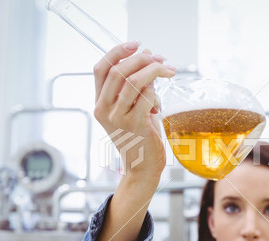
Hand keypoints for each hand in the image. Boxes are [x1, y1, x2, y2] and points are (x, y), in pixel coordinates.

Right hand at [93, 41, 175, 178]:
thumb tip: (148, 60)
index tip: (137, 44)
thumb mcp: (132, 110)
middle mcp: (103, 109)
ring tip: (168, 70)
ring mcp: (117, 117)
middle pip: (118, 71)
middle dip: (142, 59)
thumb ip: (135, 88)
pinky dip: (156, 95)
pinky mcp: (134, 124)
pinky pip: (146, 97)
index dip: (117, 52)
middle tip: (160, 58)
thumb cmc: (140, 138)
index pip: (101, 68)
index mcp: (100, 103)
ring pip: (133, 81)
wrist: (142, 168)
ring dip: (154, 71)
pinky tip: (158, 106)